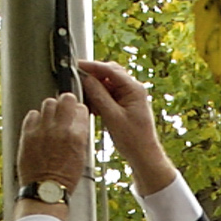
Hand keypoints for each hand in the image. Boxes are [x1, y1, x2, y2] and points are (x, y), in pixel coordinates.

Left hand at [17, 91, 88, 190]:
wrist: (45, 190)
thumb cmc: (64, 177)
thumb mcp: (82, 156)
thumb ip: (80, 135)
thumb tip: (77, 121)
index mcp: (77, 136)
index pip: (81, 109)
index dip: (78, 110)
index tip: (75, 113)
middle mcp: (60, 130)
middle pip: (65, 99)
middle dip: (66, 102)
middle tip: (64, 109)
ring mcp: (43, 130)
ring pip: (48, 103)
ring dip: (51, 108)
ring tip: (51, 117)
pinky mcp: (28, 134)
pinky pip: (32, 114)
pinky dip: (36, 118)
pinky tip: (39, 126)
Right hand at [77, 60, 176, 195]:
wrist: (144, 155)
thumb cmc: (134, 139)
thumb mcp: (112, 117)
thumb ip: (99, 96)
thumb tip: (87, 79)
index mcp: (134, 89)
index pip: (110, 70)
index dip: (92, 66)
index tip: (77, 66)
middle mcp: (133, 90)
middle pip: (109, 74)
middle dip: (93, 77)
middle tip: (78, 81)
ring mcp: (129, 96)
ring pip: (107, 84)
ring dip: (95, 89)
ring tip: (86, 100)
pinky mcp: (125, 104)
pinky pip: (109, 94)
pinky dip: (99, 98)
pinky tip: (93, 108)